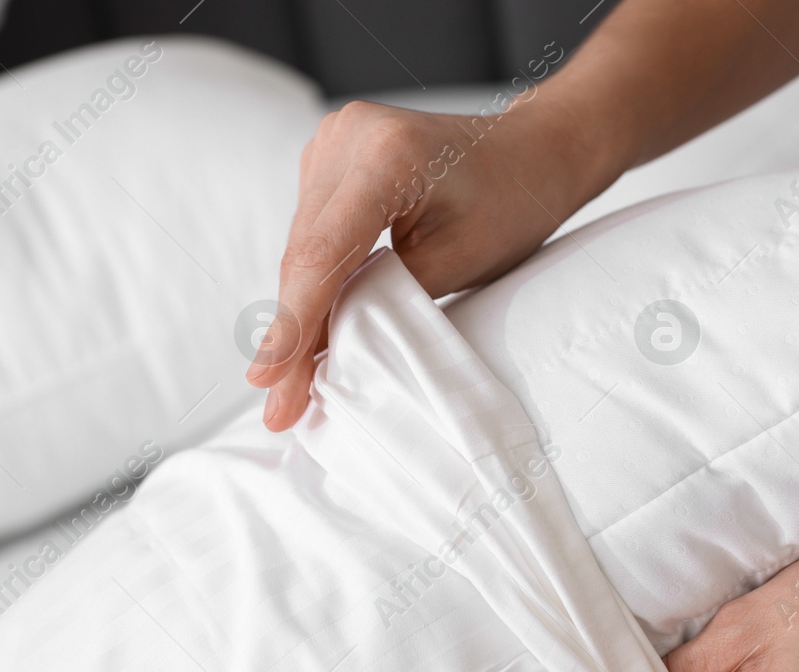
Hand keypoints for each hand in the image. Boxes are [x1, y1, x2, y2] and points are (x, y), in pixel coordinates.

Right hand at [247, 96, 606, 430]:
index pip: (324, 254)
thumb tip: (324, 350)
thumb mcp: (457, 262)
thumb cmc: (512, 204)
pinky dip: (312, 282)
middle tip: (280, 407)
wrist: (531, 151)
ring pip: (300, 247)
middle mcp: (347, 138)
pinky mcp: (330, 157)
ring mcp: (333, 142)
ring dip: (296, 312)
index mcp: (387, 156)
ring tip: (287, 382)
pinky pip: (311, 233)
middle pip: (304, 254)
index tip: (266, 379)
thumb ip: (387, 299)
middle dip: (290, 335)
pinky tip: (306, 333)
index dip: (292, 323)